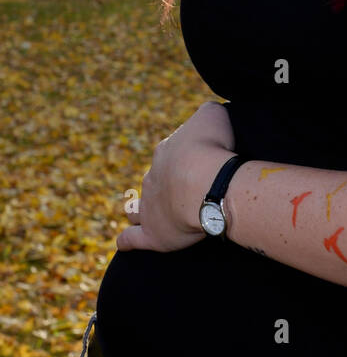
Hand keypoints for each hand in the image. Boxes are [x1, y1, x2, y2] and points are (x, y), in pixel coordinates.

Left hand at [116, 102, 236, 252]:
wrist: (209, 182)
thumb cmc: (213, 148)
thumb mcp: (212, 115)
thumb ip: (207, 113)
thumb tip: (208, 114)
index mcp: (165, 152)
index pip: (170, 153)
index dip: (183, 158)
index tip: (200, 162)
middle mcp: (152, 177)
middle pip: (154, 180)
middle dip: (164, 184)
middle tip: (185, 190)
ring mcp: (148, 206)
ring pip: (135, 208)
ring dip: (138, 210)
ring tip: (146, 214)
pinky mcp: (152, 233)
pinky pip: (132, 238)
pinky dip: (127, 240)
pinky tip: (124, 243)